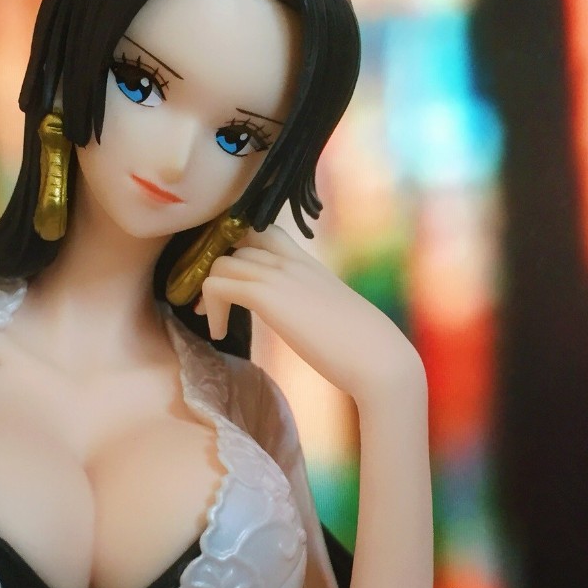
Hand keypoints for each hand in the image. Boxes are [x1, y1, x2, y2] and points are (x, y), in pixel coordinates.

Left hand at [194, 224, 424, 403]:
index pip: (264, 231)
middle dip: (217, 271)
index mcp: (308, 263)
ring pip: (221, 262)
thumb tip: (306, 320)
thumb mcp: (330, 315)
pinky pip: (218, 285)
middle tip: (214, 303)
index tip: (231, 279)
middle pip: (237, 244)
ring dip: (209, 292)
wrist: (377, 356)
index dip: (238, 249)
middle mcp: (292, 261)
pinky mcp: (267, 295)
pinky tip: (218, 333)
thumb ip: (311, 307)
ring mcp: (279, 274)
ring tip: (213, 322)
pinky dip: (211, 309)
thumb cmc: (361, 346)